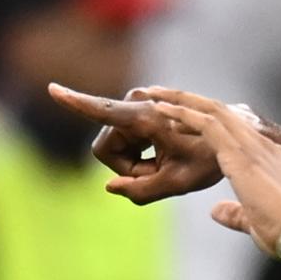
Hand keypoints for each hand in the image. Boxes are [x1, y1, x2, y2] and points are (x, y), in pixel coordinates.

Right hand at [47, 82, 222, 202]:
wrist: (227, 136)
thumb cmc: (208, 158)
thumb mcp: (178, 182)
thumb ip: (142, 190)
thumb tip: (110, 187)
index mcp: (147, 118)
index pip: (104, 112)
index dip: (77, 104)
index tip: (52, 89)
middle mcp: (137, 104)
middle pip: (108, 150)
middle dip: (129, 168)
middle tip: (162, 172)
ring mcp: (136, 104)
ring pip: (115, 148)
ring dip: (137, 162)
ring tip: (167, 161)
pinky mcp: (137, 109)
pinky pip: (124, 141)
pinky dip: (141, 155)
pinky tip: (165, 153)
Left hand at [142, 89, 280, 255]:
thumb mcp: (254, 219)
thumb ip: (234, 212)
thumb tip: (215, 210)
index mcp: (269, 159)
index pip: (234, 131)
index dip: (206, 122)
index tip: (183, 119)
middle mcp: (262, 146)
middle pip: (221, 112)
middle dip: (190, 100)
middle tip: (161, 94)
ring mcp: (252, 147)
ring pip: (212, 111)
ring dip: (180, 100)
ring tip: (153, 94)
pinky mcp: (240, 155)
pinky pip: (206, 125)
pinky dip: (182, 114)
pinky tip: (160, 110)